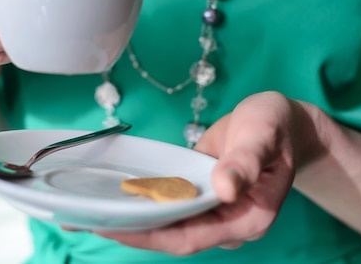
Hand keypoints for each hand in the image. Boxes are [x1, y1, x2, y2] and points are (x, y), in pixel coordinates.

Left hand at [96, 91, 325, 254]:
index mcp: (246, 218)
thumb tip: (224, 188)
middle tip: (80, 218)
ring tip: (83, 209)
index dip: (149, 234)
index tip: (111, 225)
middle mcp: (225, 222)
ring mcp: (210, 210)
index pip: (189, 237)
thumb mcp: (263, 136)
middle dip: (126, 230)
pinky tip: (112, 193)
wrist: (280, 123)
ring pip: (165, 223)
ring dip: (127, 218)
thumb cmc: (275, 126)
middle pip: (170, 236)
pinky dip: (140, 200)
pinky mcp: (198, 194)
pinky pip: (166, 203)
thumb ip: (245, 162)